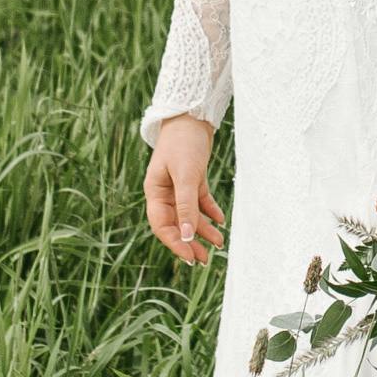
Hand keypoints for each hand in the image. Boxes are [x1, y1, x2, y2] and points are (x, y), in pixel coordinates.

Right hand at [144, 115, 225, 267]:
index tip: (190, 257)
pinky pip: (200, 202)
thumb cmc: (183, 143)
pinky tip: (221, 221)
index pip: (161, 225)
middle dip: (190, 242)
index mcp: (155, 191)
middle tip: (205, 261)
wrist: (191, 115)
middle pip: (176, 224)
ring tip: (219, 243)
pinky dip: (210, 211)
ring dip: (203, 230)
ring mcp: (179, 186)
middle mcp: (165, 192)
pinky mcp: (193, 179)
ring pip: (190, 215)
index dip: (175, 243)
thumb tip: (185, 236)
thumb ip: (185, 206)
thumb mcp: (185, 175)